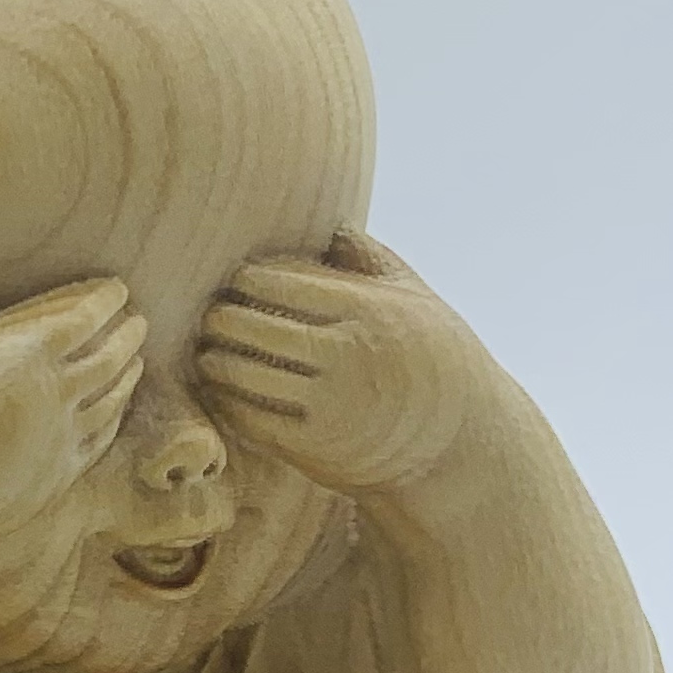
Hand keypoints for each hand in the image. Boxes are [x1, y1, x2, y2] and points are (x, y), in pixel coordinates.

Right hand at [0, 269, 145, 544]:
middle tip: (138, 322)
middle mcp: (57, 393)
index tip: (119, 290)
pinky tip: (114, 411)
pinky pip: (100, 440)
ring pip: (113, 400)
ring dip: (128, 376)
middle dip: (128, 335)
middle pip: (110, 356)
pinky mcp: (57, 476)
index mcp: (28, 353)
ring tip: (135, 362)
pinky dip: (115, 418)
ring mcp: (62, 437)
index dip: (107, 300)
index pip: (86, 317)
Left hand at [196, 232, 487, 494]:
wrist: (464, 446)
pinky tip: (223, 392)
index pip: (278, 282)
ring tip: (207, 354)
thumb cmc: (437, 362)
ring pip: (241, 373)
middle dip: (219, 318)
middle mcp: (348, 354)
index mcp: (369, 310)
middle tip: (209, 318)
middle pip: (249, 324)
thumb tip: (331, 224)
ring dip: (213, 361)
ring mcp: (330, 404)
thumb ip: (373, 260)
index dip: (243, 279)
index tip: (235, 284)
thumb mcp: (420, 302)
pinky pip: (249, 418)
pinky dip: (226, 403)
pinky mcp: (316, 448)